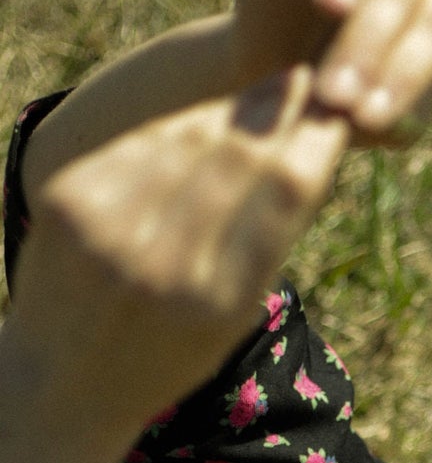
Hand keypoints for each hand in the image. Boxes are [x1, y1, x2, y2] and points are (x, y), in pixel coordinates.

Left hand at [10, 67, 348, 448]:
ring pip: (188, 141)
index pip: (284, 194)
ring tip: (267, 92)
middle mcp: (166, 265)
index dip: (314, 140)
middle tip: (311, 78)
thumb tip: (301, 148)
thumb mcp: (230, 321)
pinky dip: (176, 129)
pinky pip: (138, 147)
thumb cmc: (165, 354)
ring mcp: (110, 231)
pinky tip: (203, 121)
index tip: (338, 111)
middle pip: (240, 157)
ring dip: (231, 111)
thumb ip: (261, 245)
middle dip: (279, 111)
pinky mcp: (67, 203)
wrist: (62, 384)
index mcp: (220, 303)